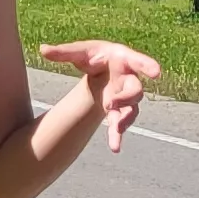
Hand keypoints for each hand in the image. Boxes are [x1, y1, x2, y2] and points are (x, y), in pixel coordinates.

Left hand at [41, 40, 158, 150]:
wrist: (101, 69)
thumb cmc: (95, 56)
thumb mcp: (80, 52)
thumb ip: (64, 52)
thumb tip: (42, 49)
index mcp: (123, 59)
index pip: (138, 61)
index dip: (147, 65)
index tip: (156, 72)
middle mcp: (128, 79)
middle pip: (135, 90)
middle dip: (126, 98)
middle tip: (110, 104)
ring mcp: (126, 96)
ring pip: (131, 110)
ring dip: (124, 120)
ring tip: (116, 130)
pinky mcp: (119, 110)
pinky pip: (121, 123)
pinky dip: (117, 135)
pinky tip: (115, 147)